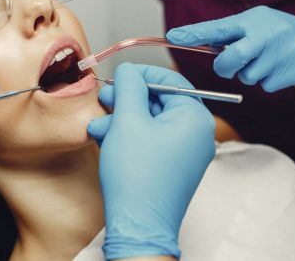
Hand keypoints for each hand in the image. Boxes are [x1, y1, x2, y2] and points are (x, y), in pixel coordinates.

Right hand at [88, 64, 214, 258]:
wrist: (138, 225)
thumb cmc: (136, 175)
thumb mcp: (128, 121)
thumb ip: (130, 87)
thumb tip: (130, 70)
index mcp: (196, 119)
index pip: (172, 81)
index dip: (143, 73)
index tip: (121, 74)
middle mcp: (196, 135)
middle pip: (159, 102)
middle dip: (127, 100)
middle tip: (104, 98)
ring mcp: (185, 153)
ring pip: (151, 123)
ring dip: (122, 120)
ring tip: (98, 126)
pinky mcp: (171, 166)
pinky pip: (151, 141)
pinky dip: (129, 136)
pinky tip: (106, 139)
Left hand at [166, 6, 294, 100]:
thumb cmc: (274, 36)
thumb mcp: (254, 26)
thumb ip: (229, 35)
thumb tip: (192, 41)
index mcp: (252, 20)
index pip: (218, 27)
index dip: (194, 33)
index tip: (173, 35)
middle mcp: (266, 34)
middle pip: (230, 60)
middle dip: (225, 68)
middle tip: (230, 66)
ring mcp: (281, 52)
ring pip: (247, 77)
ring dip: (250, 75)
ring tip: (265, 61)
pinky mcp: (292, 71)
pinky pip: (264, 86)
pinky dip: (266, 82)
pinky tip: (278, 70)